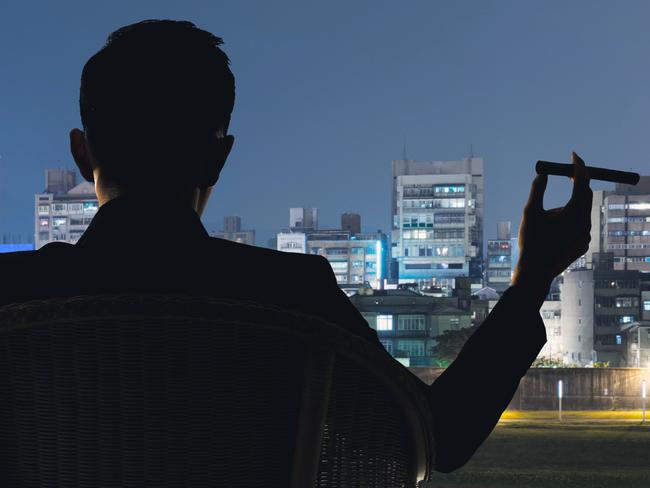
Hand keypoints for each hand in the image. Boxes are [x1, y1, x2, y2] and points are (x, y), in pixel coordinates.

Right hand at [512, 152, 592, 302]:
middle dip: (577, 182)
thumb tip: (543, 174)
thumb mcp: (529, 212)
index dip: (578, 166)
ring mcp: (585, 235)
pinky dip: (570, 218)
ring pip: (581, 210)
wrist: (535, 271)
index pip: (582, 181)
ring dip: (569, 203)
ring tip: (548, 217)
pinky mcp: (582, 244)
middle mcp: (584, 223)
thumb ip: (537, 190)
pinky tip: (554, 229)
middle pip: (586, 194)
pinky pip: (579, 224)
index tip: (573, 155)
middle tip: (566, 173)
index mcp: (573, 213)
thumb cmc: (530, 241)